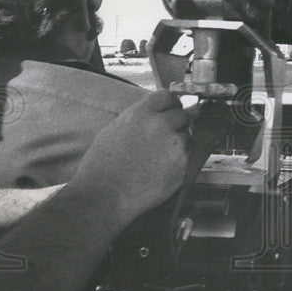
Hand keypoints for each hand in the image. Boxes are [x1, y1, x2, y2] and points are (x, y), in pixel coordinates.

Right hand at [67, 90, 189, 226]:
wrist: (106, 194)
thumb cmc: (103, 167)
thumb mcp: (114, 130)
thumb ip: (138, 119)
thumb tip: (153, 113)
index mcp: (141, 114)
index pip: (167, 96)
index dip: (171, 103)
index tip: (172, 109)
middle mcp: (160, 125)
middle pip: (182, 114)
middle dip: (177, 123)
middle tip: (167, 136)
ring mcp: (173, 144)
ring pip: (187, 136)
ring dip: (179, 143)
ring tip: (160, 157)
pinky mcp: (182, 164)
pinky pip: (188, 156)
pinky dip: (180, 160)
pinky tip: (163, 168)